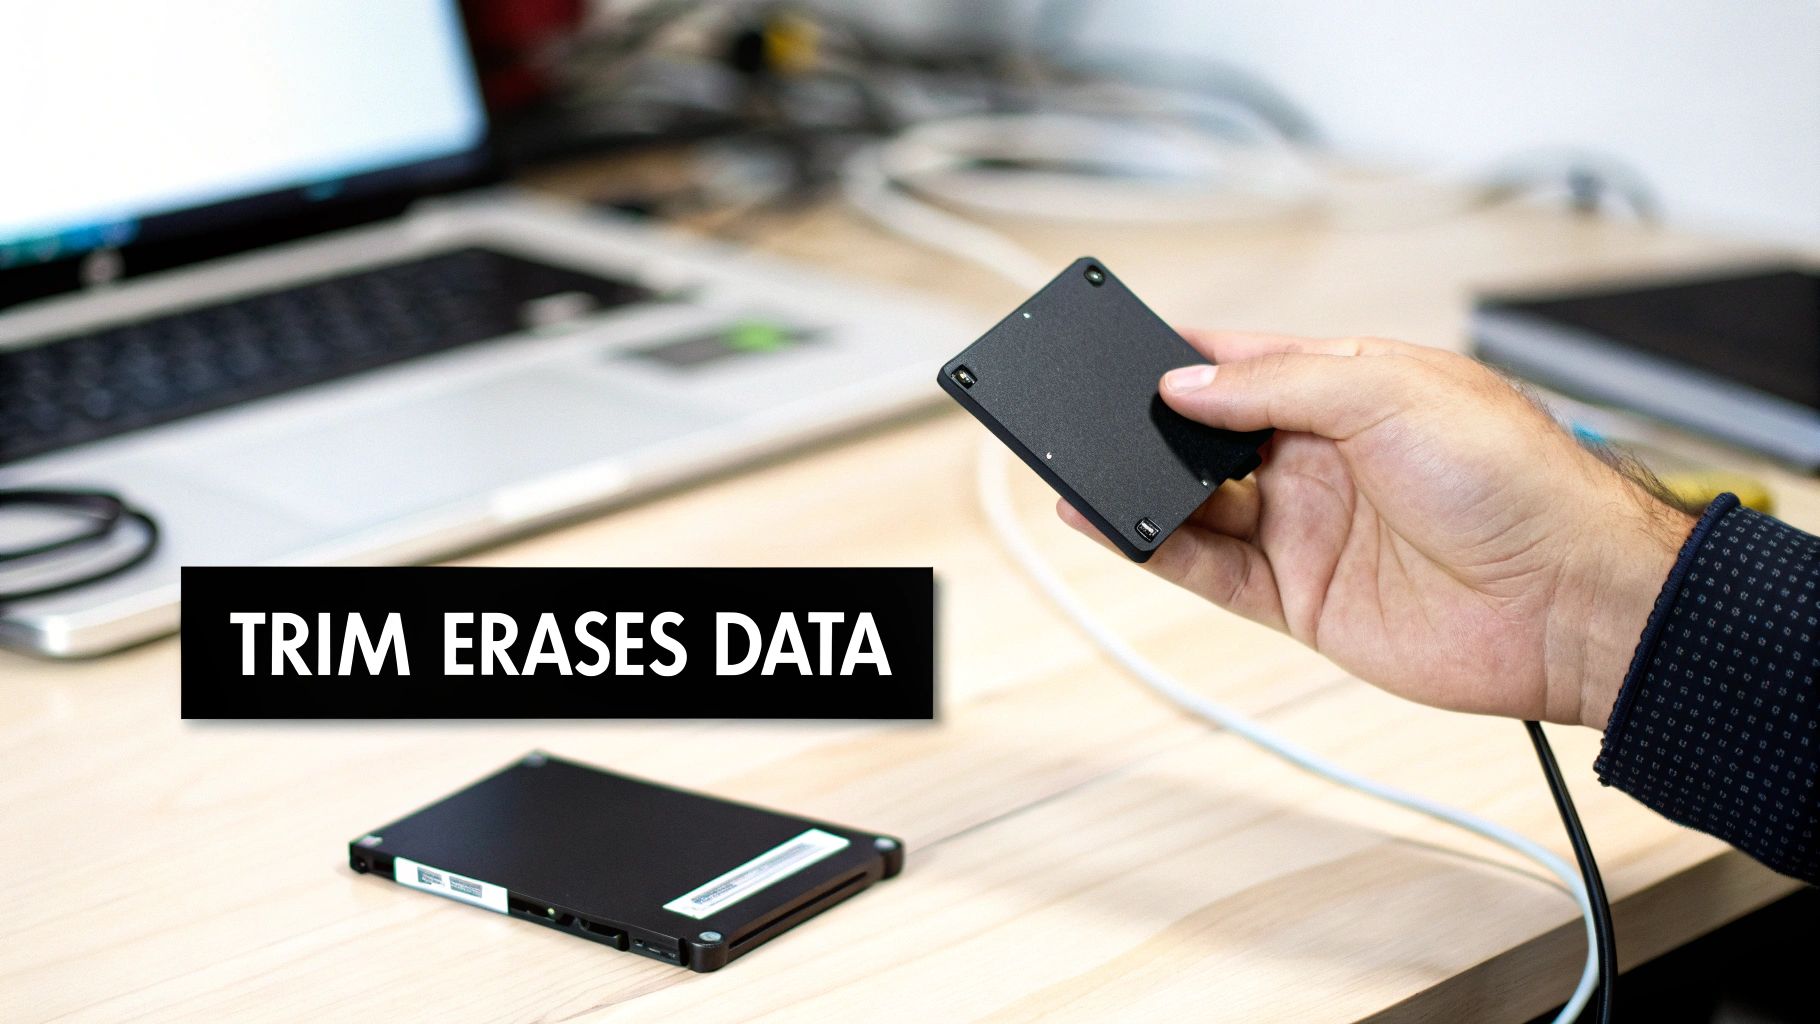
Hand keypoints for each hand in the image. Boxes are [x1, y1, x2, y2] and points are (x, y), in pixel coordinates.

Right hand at [1057, 331, 1694, 726]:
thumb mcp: (1392, 393)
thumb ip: (1279, 385)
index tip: (1119, 343)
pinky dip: (1150, 549)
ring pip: (1196, 503)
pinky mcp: (1298, 598)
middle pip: (1209, 435)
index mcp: (1352, 390)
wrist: (1570, 603)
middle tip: (1083, 411)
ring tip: (1075, 467)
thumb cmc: (1515, 482)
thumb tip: (1186, 386)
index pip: (1245, 363)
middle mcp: (1322, 458)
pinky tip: (1107, 524)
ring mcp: (1307, 529)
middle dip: (1149, 423)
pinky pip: (1206, 569)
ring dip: (1137, 487)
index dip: (1185, 355)